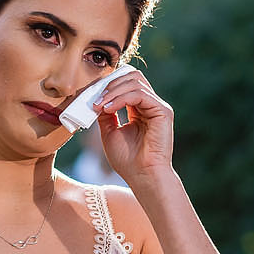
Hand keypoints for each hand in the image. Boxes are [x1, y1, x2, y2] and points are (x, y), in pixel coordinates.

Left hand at [93, 69, 174, 183]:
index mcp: (139, 109)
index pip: (126, 83)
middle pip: (133, 76)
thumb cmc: (127, 160)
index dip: (108, 84)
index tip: (90, 94)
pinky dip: (121, 98)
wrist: (142, 176)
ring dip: (112, 91)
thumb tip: (96, 99)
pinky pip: (140, 94)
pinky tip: (108, 108)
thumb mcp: (109, 132)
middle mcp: (150, 105)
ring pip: (135, 82)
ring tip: (99, 105)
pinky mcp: (163, 111)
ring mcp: (158, 107)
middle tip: (95, 96)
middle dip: (111, 82)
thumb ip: (105, 114)